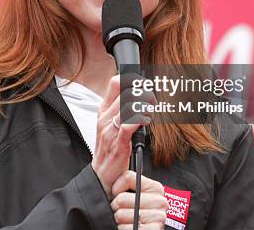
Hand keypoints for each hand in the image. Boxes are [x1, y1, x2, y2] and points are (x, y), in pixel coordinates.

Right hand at [91, 74, 154, 199]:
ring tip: (151, 110)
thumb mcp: (110, 125)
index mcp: (103, 110)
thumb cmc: (109, 150)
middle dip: (144, 92)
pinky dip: (141, 119)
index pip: (115, 83)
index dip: (131, 78)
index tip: (144, 82)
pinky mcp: (118, 143)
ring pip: (129, 106)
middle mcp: (105, 118)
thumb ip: (121, 109)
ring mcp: (110, 130)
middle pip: (126, 92)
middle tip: (152, 98)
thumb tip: (138, 95)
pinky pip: (129, 125)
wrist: (101, 175)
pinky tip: (146, 121)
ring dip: (145, 105)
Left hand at [110, 171, 167, 229]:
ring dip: (119, 219)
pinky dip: (123, 229)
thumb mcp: (125, 184)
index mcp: (156, 188)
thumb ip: (125, 168)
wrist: (122, 229)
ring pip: (121, 214)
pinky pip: (128, 228)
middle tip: (122, 210)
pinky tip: (130, 227)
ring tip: (126, 220)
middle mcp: (161, 202)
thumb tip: (124, 144)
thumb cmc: (123, 207)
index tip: (118, 194)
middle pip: (122, 198)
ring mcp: (158, 218)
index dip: (116, 187)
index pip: (127, 177)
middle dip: (116, 206)